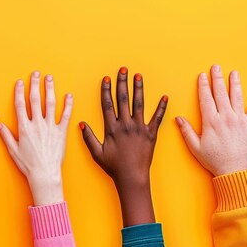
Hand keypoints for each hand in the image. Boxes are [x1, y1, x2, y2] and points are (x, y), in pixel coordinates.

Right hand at [0, 71, 72, 205]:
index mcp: (24, 128)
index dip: (20, 92)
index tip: (20, 82)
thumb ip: (6, 135)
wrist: (44, 174)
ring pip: (50, 104)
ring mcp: (50, 127)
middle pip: (35, 100)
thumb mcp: (13, 150)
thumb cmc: (28, 165)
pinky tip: (69, 95)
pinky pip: (66, 116)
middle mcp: (37, 124)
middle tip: (36, 74)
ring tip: (49, 78)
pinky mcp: (61, 132)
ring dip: (50, 89)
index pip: (20, 105)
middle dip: (35, 85)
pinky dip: (68, 105)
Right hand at [79, 67, 167, 226]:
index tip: (107, 78)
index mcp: (112, 128)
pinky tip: (165, 97)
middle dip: (122, 83)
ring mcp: (139, 129)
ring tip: (138, 76)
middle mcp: (125, 125)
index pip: (108, 104)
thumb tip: (81, 124)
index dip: (107, 90)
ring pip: (139, 104)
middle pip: (123, 99)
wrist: (132, 177)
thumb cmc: (114, 166)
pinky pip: (157, 119)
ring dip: (139, 89)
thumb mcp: (97, 153)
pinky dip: (161, 108)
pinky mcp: (151, 134)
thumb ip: (89, 138)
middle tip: (123, 70)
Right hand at [175, 65, 246, 175]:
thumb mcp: (195, 147)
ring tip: (234, 73)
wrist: (235, 172)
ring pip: (237, 97)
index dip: (203, 85)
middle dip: (217, 78)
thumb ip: (187, 131)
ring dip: (235, 83)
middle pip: (221, 93)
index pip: (206, 98)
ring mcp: (241, 121)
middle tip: (216, 67)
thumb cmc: (214, 160)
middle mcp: (226, 118)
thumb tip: (178, 118)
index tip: (202, 76)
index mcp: (211, 122)